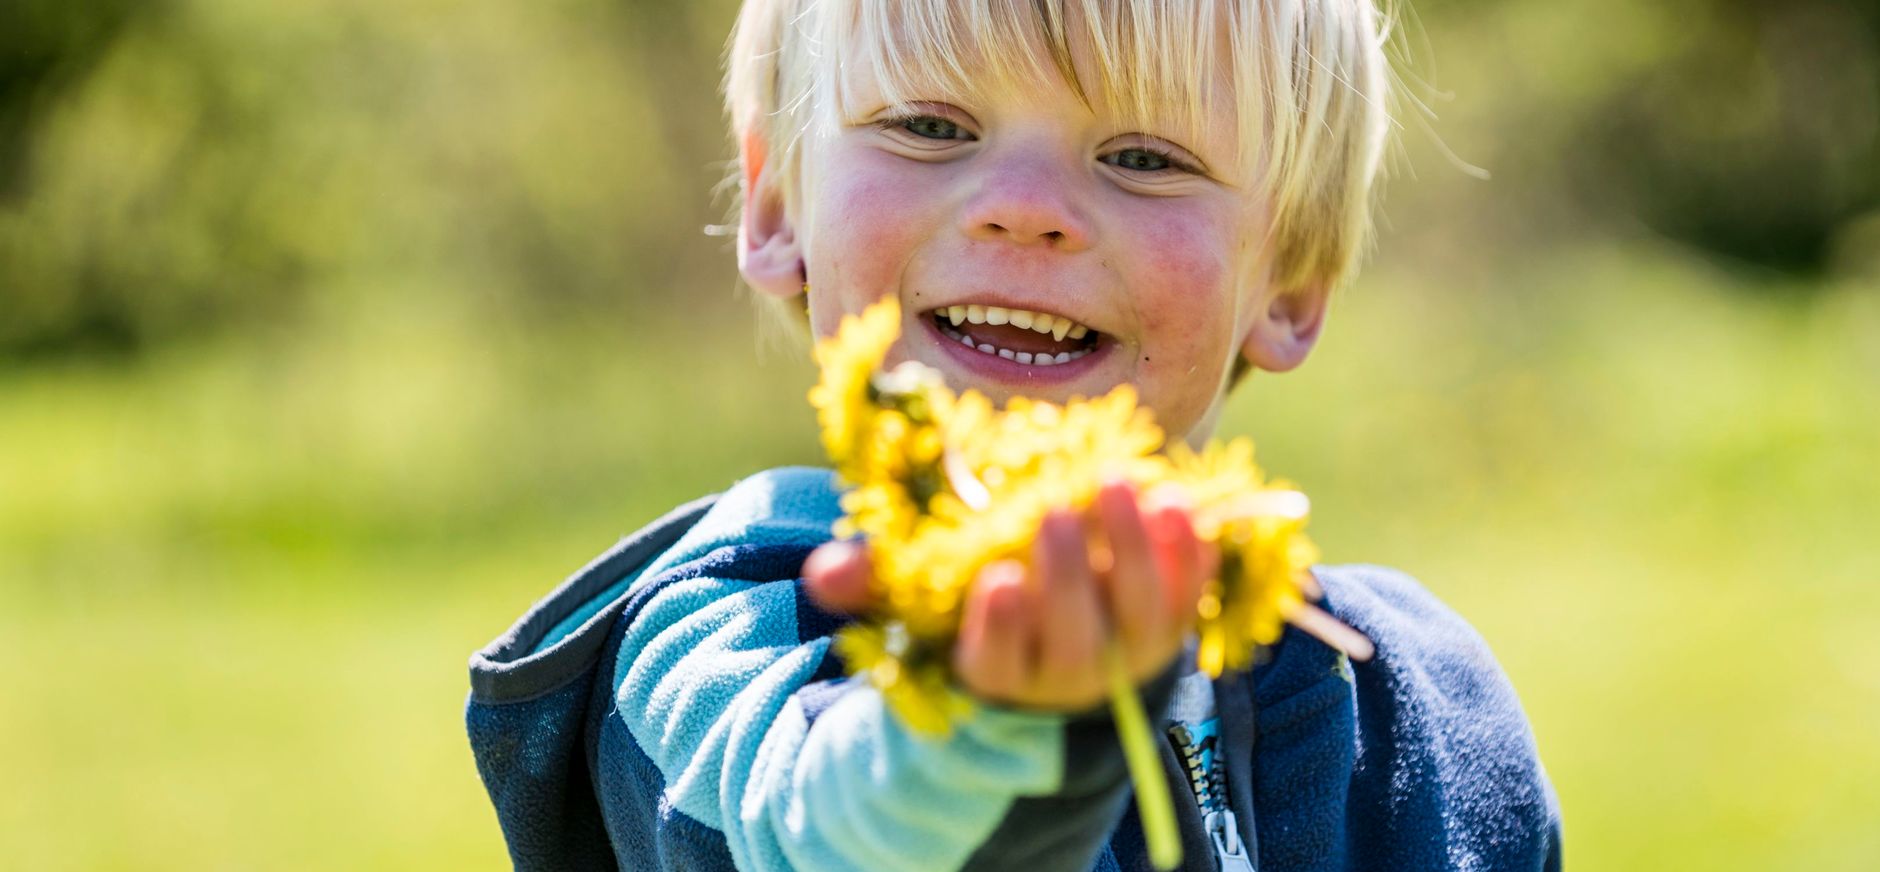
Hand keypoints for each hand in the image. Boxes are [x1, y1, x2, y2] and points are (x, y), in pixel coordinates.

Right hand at [803, 480, 1213, 711]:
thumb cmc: (977, 609)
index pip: (996, 664)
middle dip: (1066, 575)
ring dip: (1134, 550)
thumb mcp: (916, 603)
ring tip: (1119, 483)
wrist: (1063, 647)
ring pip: (1140, 616)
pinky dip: (1189, 553)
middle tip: (1056, 511)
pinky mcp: (1173, 627)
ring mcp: (1128, 656)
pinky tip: (1178, 500)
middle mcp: (1068, 678)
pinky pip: (1189, 595)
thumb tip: (825, 574)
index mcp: (998, 675)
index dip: (998, 628)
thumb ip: (873, 585)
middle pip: (1073, 638)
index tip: (997, 580)